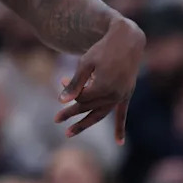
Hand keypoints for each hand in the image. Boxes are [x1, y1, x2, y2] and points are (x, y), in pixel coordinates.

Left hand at [54, 18, 144, 143]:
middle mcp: (113, 95)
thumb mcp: (85, 63)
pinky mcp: (127, 94)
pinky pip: (122, 114)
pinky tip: (119, 142)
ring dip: (85, 124)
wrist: (127, 40)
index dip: (69, 91)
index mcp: (102, 87)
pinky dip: (120, 128)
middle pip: (88, 108)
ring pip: (101, 114)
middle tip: (55, 120)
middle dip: (71, 113)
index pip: (80, 98)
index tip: (62, 79)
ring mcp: (121, 96)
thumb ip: (75, 83)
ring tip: (70, 133)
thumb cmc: (103, 49)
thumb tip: (61, 101)